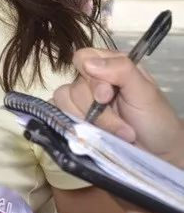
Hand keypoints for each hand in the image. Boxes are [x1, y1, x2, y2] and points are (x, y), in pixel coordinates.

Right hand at [53, 48, 183, 165]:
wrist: (158, 154)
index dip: (90, 78)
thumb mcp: (145, 92)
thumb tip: (88, 63)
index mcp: (108, 66)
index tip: (106, 97)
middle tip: (122, 126)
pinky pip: (56, 115)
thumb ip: (121, 70)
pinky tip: (87, 134)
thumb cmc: (155, 120)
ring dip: (89, 122)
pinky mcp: (72, 120)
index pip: (82, 58)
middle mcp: (91, 82)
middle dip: (97, 110)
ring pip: (63, 101)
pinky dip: (68, 125)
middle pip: (74, 86)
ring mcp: (80, 102)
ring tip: (113, 136)